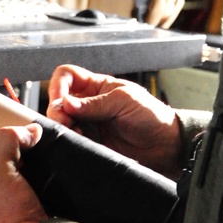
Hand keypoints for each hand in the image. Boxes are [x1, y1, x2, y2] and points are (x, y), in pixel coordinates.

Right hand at [46, 64, 183, 178]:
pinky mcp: (91, 143)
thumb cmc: (151, 115)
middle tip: (66, 123)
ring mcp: (89, 124)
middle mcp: (89, 104)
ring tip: (75, 134)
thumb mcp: (123, 101)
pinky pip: (72, 141)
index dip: (59, 85)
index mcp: (97, 86)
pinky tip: (80, 143)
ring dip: (62, 128)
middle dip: (57, 111)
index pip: (68, 76)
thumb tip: (66, 103)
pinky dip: (71, 142)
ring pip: (62, 122)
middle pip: (59, 101)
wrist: (165, 145)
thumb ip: (94, 104)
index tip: (61, 100)